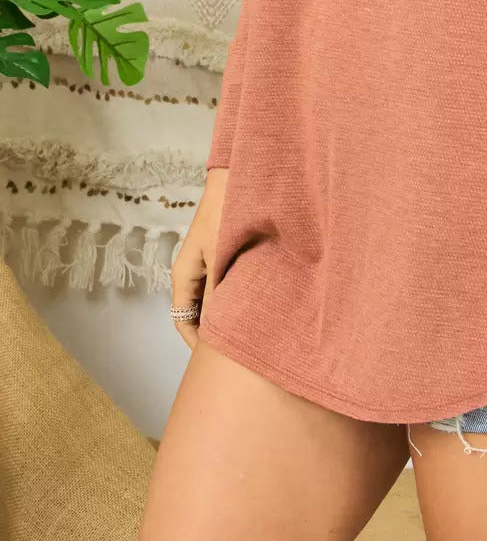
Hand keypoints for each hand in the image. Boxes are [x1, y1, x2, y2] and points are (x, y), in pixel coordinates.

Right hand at [169, 168, 227, 350]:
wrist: (237, 179)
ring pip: (210, 299)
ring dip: (223, 313)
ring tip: (245, 330)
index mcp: (182, 274)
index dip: (196, 343)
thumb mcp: (220, 259)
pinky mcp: (221, 254)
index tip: (214, 361)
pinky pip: (222, 284)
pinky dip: (232, 297)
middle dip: (210, 331)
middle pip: (195, 312)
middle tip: (233, 350)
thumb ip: (217, 294)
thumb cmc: (225, 214)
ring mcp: (206, 262)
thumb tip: (218, 328)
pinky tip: (251, 303)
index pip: (181, 320)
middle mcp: (191, 271)